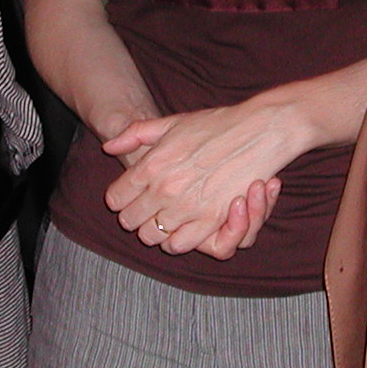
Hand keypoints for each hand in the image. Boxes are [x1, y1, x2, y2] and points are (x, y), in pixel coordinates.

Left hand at [101, 101, 307, 255]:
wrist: (258, 130)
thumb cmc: (215, 124)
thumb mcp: (170, 122)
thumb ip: (136, 134)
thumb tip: (109, 147)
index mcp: (151, 165)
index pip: (115, 199)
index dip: (120, 198)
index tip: (129, 195)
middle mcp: (164, 189)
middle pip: (129, 221)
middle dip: (134, 216)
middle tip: (145, 208)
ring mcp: (187, 207)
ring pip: (151, 237)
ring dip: (154, 229)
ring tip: (164, 217)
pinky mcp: (211, 219)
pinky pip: (179, 244)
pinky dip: (176, 240)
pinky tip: (181, 227)